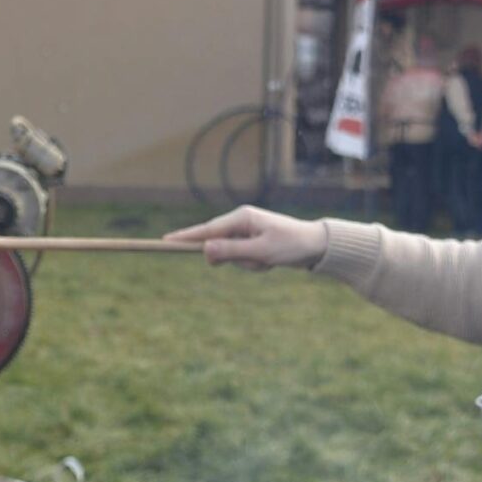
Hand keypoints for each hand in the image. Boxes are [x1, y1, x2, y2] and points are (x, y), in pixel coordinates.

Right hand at [163, 205, 326, 270]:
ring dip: (248, 264)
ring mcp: (245, 231)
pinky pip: (242, 259)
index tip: (164, 241)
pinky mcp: (251, 241)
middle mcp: (240, 221)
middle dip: (237, 260)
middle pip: (219, 247)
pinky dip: (254, 264)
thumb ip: (231, 252)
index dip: (185, 237)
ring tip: (269, 261)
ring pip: (231, 256)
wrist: (316, 246)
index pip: (206, 230)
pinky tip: (270, 261)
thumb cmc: (291, 246)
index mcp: (241, 217)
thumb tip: (204, 251)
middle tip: (261, 261)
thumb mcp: (261, 252)